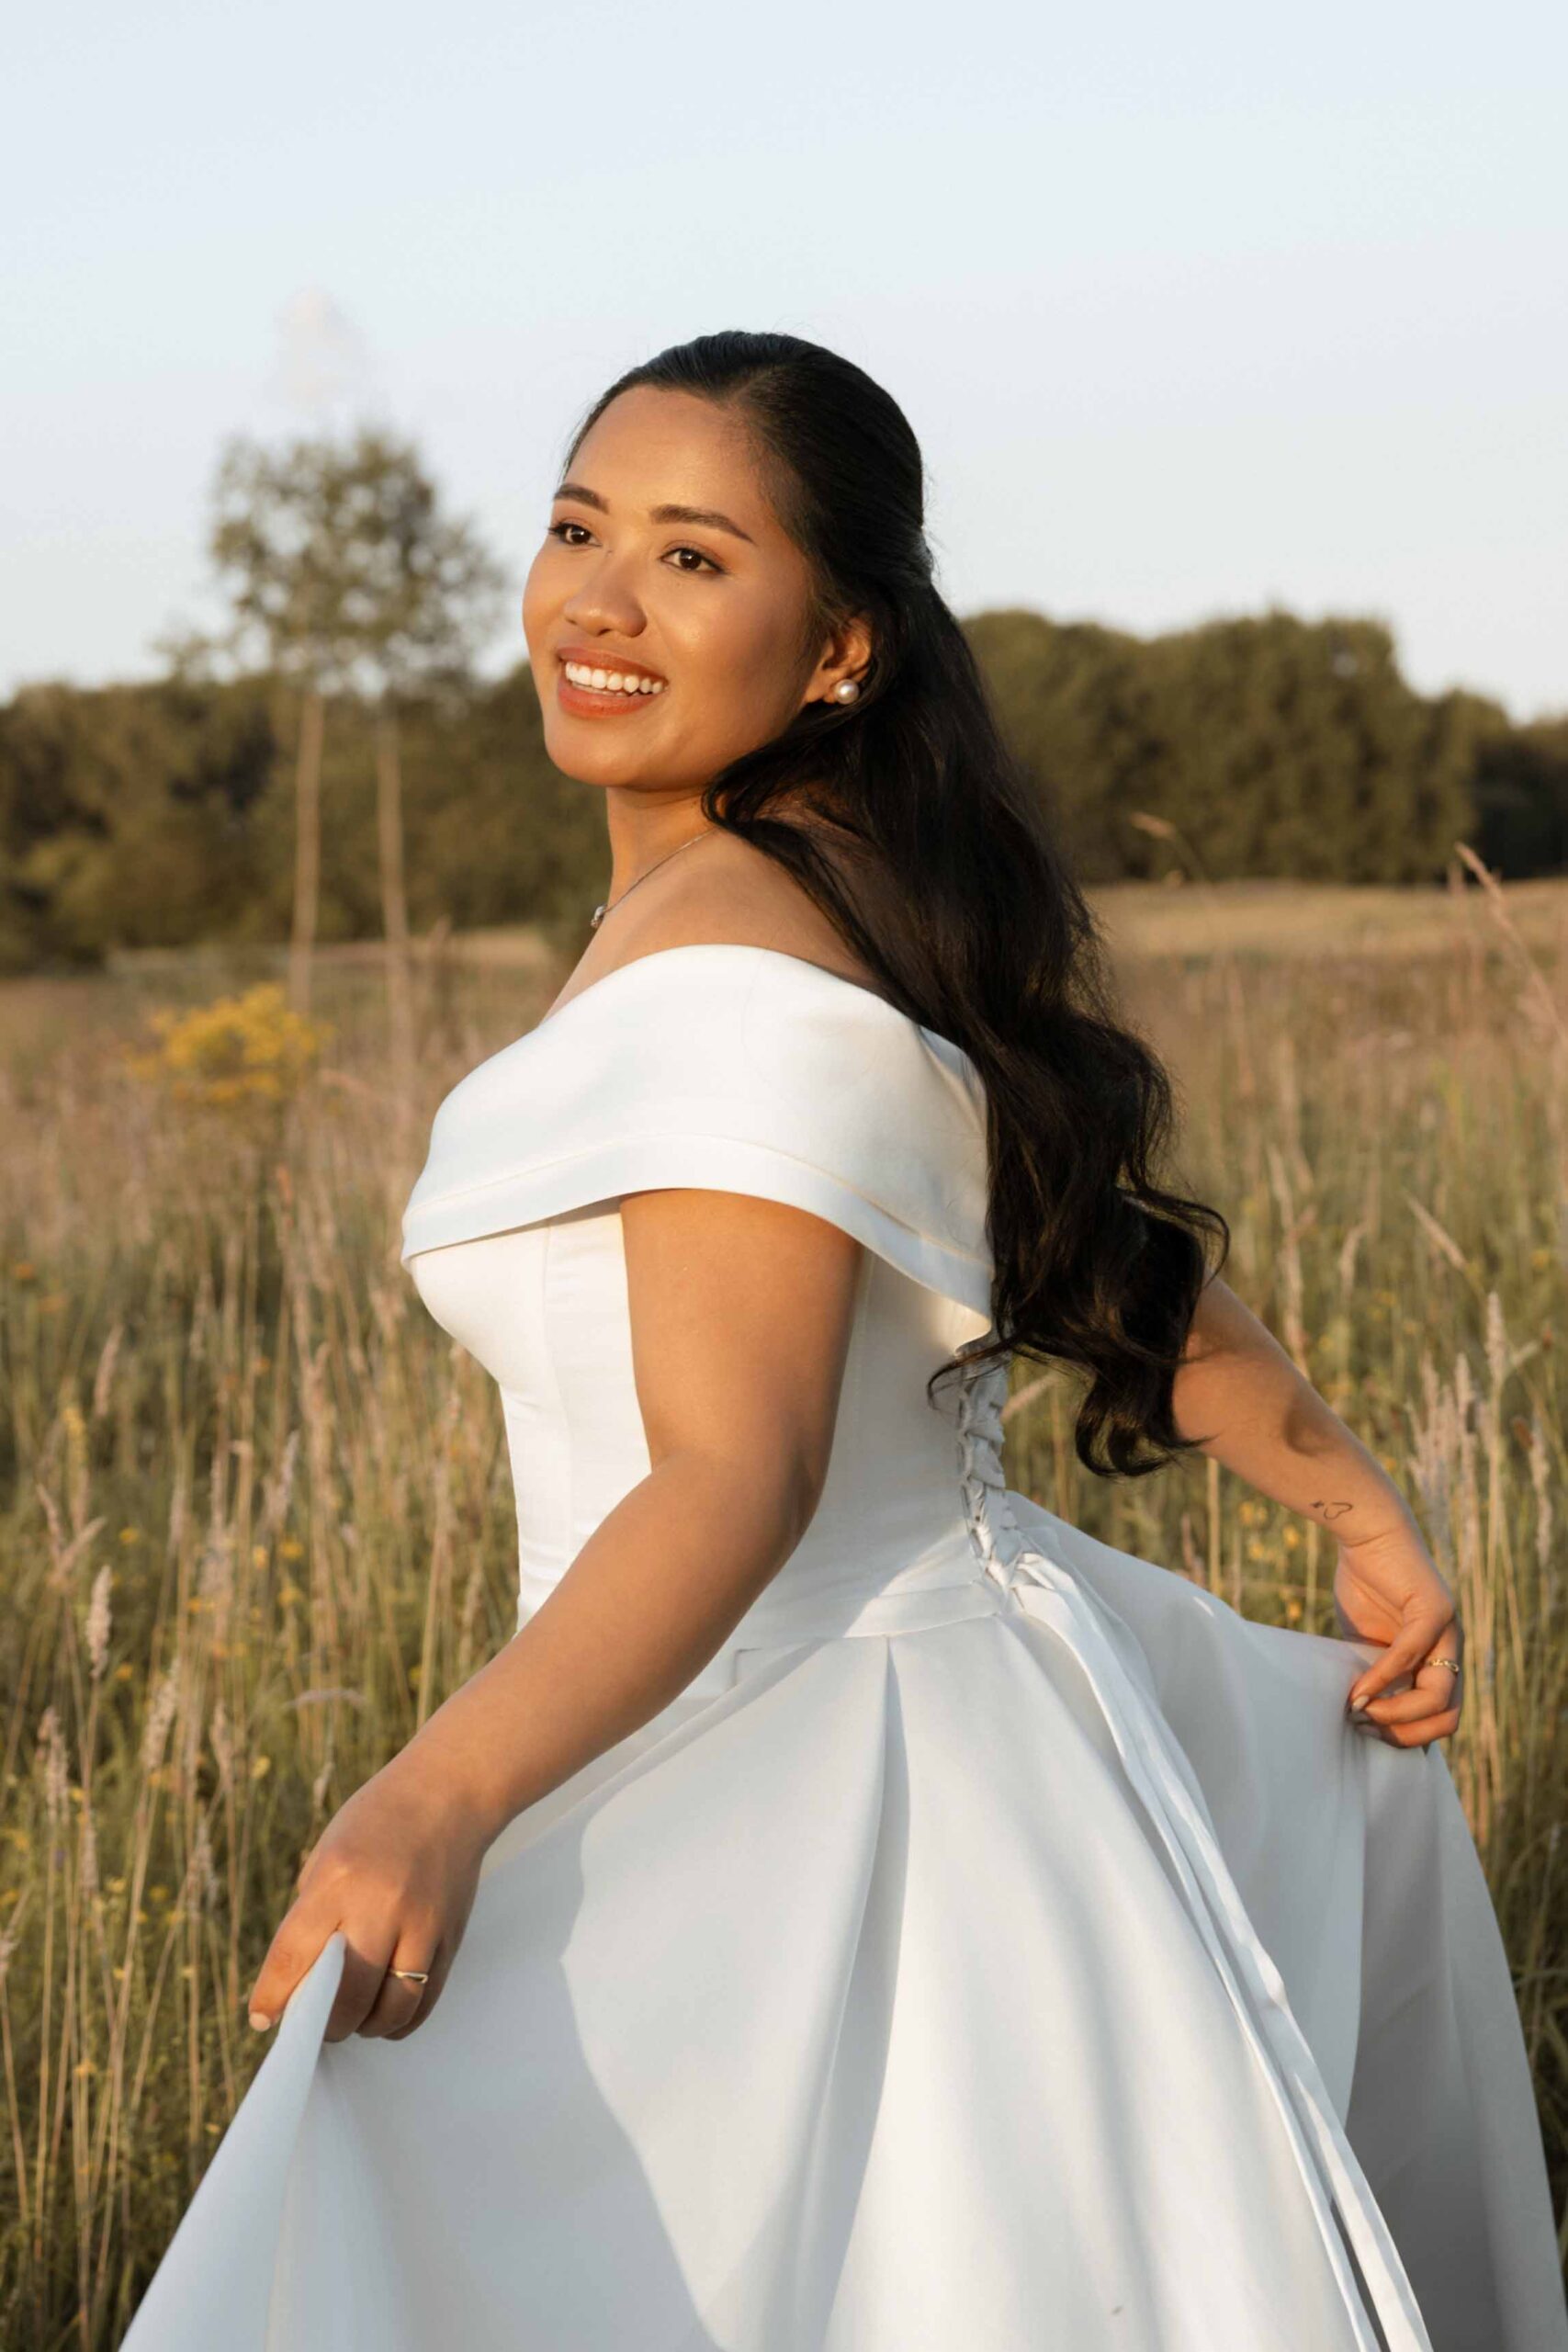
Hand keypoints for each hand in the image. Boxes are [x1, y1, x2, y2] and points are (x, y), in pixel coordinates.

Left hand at [246, 1753, 487, 2044]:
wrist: (449, 1792)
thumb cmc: (378, 1820)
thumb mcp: (328, 1854)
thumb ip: (313, 1915)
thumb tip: (297, 1981)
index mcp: (338, 1880)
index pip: (293, 1957)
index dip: (273, 1997)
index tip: (263, 2017)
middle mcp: (381, 1905)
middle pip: (345, 1997)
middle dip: (323, 2024)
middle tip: (316, 2022)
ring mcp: (422, 1924)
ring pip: (390, 2010)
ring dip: (364, 2027)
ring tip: (353, 2018)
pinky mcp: (451, 1937)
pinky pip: (423, 2002)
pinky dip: (399, 2020)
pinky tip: (384, 2012)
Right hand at [1333, 1521, 1463, 1747]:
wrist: (1366, 1532)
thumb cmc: (1365, 1582)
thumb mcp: (1368, 1641)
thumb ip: (1377, 1672)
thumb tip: (1362, 1714)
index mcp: (1439, 1659)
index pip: (1441, 1716)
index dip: (1406, 1734)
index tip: (1366, 1730)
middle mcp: (1452, 1650)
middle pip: (1449, 1717)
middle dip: (1405, 1734)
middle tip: (1366, 1728)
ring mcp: (1449, 1632)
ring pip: (1439, 1696)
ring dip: (1396, 1714)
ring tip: (1361, 1711)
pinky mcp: (1434, 1611)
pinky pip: (1409, 1655)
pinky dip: (1381, 1678)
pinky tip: (1358, 1688)